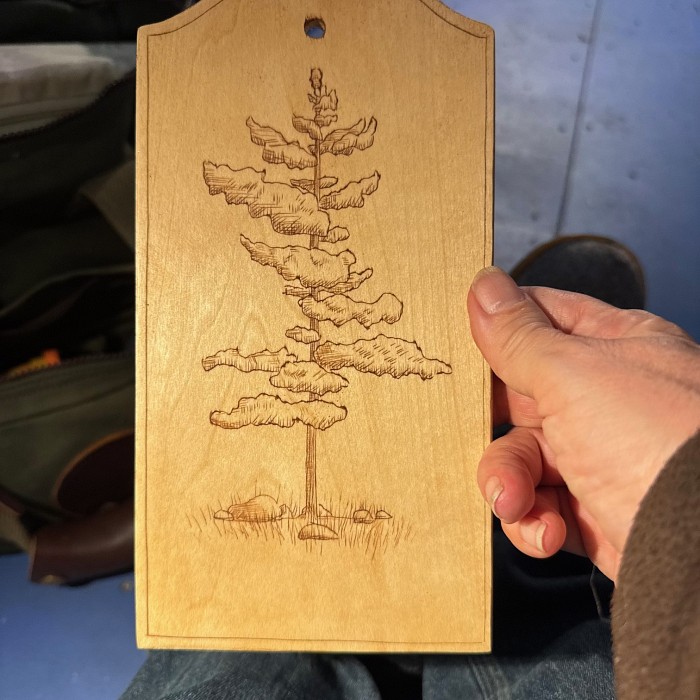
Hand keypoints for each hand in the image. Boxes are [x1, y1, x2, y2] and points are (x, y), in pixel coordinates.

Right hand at [468, 266, 699, 580]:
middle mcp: (605, 399)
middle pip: (517, 397)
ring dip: (508, 482)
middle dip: (494, 424)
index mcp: (613, 346)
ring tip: (516, 501)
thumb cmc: (657, 441)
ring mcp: (599, 455)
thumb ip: (518, 334)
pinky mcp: (592, 511)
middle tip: (481, 431)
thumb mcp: (572, 372)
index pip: (540, 319)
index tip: (461, 350)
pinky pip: (537, 507)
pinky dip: (532, 522)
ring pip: (520, 458)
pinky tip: (548, 530)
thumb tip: (484, 285)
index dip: (497, 331)